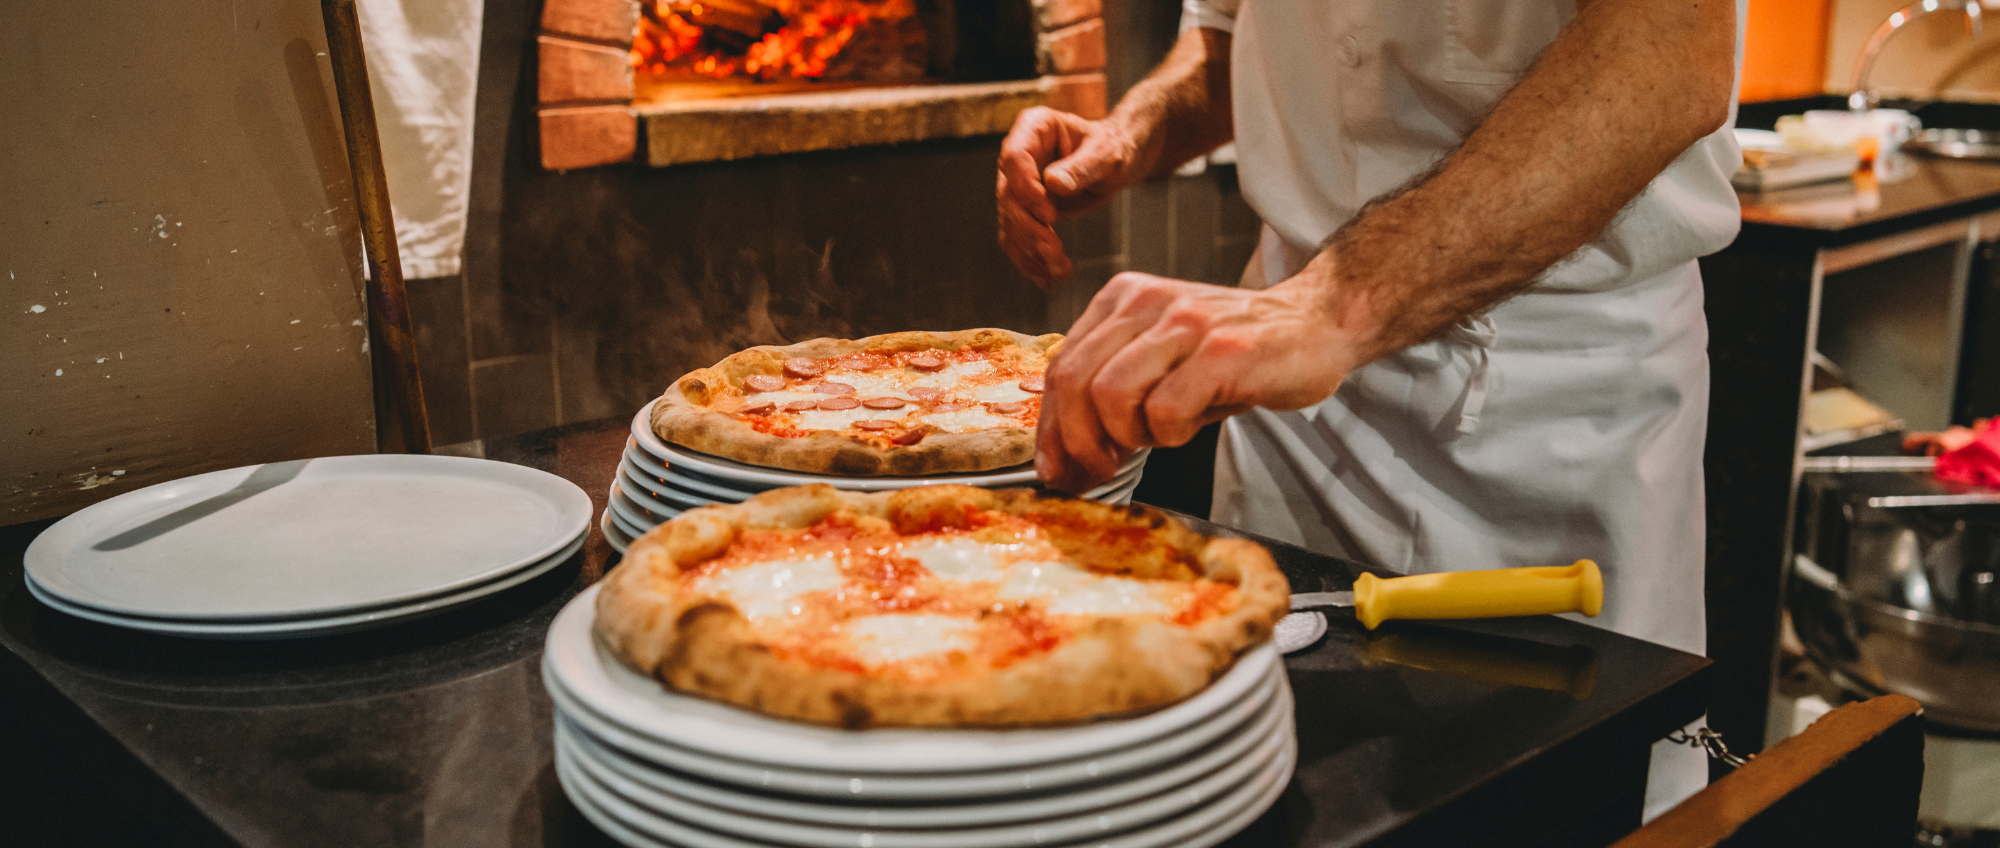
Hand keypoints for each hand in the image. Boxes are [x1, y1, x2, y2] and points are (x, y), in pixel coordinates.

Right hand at [996, 107, 1140, 287]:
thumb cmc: (1114, 148)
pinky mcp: (1023, 209)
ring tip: (1060, 272)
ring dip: (1031, 251)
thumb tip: (1053, 184)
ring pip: (1011, 222)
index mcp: (1033, 127)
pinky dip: (1029, 260)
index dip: (1026, 190)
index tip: (1050, 216)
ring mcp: (1017, 184)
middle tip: (1056, 253)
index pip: (1013, 158)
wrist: (1116, 162)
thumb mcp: (1106, 154)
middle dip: (1031, 230)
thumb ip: (1082, 167)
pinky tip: (1047, 279)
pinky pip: (1016, 237)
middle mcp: (1017, 155)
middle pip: (1008, 196)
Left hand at [1038, 272, 1366, 491]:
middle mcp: (1147, 301)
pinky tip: (1193, 425)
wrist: (1316, 324)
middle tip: (1102, 469)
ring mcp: (1186, 322)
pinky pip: (1166, 409)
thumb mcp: (1162, 358)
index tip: (1060, 469)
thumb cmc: (1234, 353)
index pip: (1060, 366)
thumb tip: (1064, 460)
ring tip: (1160, 435)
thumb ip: (1112, 390)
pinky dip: (1171, 435)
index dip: (1052, 427)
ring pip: (1111, 394)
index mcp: (1123, 299)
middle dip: (1079, 441)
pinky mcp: (1223, 350)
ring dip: (1130, 435)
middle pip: (1073, 381)